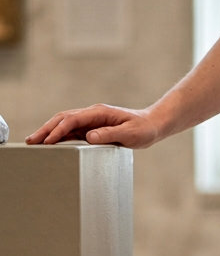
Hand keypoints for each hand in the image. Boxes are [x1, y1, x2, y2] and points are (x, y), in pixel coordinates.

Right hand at [25, 104, 161, 148]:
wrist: (152, 125)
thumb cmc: (143, 129)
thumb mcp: (128, 134)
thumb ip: (108, 135)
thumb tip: (88, 137)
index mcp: (99, 113)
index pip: (72, 120)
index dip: (58, 130)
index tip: (47, 141)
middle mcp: (92, 114)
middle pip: (62, 119)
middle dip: (46, 129)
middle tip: (31, 141)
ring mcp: (91, 120)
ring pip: (64, 124)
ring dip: (49, 132)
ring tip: (34, 142)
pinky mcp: (93, 128)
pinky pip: (72, 131)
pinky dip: (59, 136)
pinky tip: (50, 143)